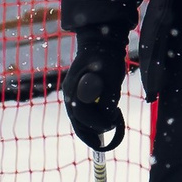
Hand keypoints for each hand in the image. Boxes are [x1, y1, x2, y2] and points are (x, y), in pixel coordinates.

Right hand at [62, 32, 127, 150]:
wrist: (101, 43)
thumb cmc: (107, 58)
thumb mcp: (111, 76)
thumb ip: (107, 95)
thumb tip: (107, 115)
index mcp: (74, 89)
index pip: (81, 115)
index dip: (96, 124)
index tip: (111, 125)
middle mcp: (70, 94)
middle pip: (77, 122)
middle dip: (92, 132)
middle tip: (107, 138)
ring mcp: (73, 95)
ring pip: (80, 121)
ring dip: (94, 126)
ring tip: (111, 122)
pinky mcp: (79, 96)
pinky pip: (84, 114)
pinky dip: (94, 120)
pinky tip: (106, 119)